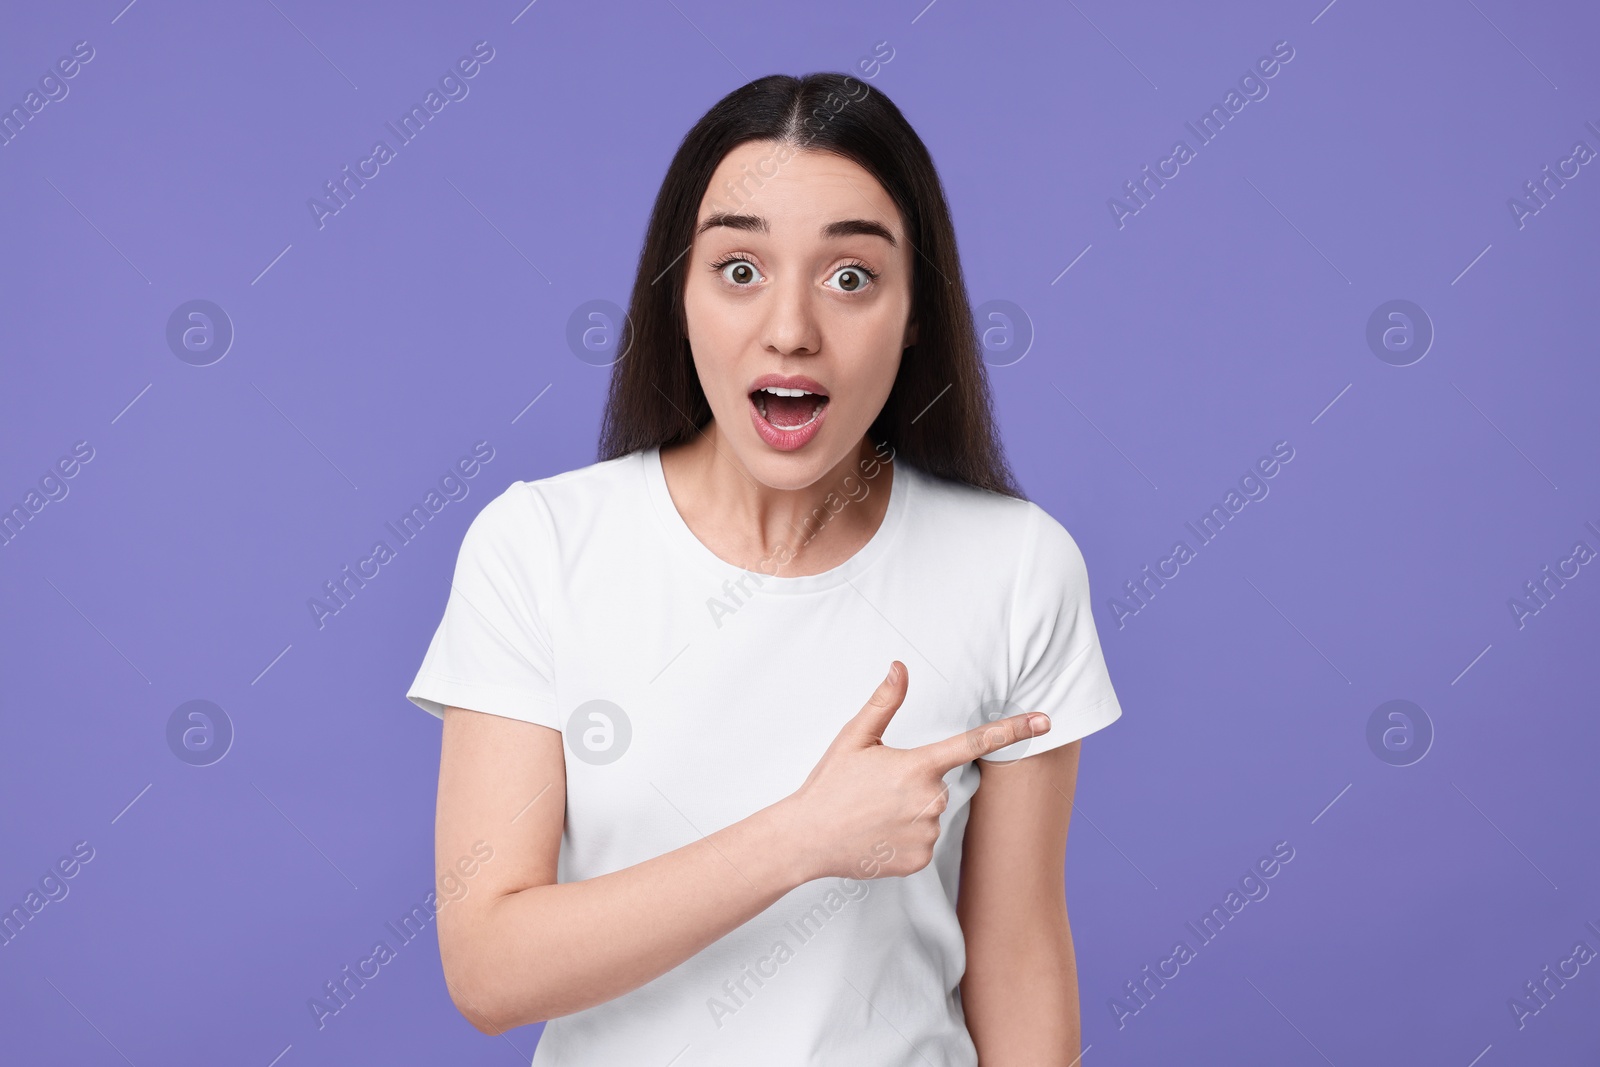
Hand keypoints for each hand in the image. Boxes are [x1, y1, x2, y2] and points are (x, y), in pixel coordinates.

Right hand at [779, 661, 1049, 881]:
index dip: (1013, 730)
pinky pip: (923, 842)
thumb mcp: (854, 738)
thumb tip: (900, 667)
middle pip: (940, 784)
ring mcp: (927, 832)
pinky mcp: (920, 860)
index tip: (1046, 721)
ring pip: (932, 814)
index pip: (974, 743)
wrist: (806, 838)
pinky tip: (877, 835)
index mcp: (918, 765)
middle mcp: (930, 799)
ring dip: (909, 812)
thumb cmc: (830, 784)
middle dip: (915, 783)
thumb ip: (884, 703)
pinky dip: (904, 838)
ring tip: (872, 815)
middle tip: (876, 791)